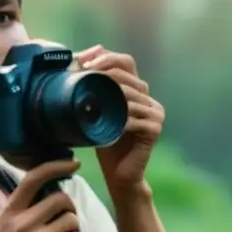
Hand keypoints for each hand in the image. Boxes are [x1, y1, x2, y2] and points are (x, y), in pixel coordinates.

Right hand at [0, 158, 81, 231]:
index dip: (56, 166)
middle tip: (67, 216)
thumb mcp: (7, 227)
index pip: (33, 178)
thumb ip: (25, 209)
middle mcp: (23, 222)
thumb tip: (54, 190)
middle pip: (61, 198)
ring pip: (71, 219)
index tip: (74, 163)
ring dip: (72, 227)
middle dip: (70, 206)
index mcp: (11, 212)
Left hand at [77, 45, 163, 193]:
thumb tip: (76, 61)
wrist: (119, 174)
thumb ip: (92, 89)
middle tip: (80, 77)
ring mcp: (155, 113)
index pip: (124, 62)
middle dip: (102, 73)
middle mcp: (149, 98)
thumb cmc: (104, 142)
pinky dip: (118, 121)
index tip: (82, 62)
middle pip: (127, 75)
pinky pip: (135, 119)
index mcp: (137, 90)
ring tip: (88, 99)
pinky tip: (104, 123)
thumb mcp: (95, 111)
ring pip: (129, 96)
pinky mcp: (155, 129)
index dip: (105, 57)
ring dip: (107, 96)